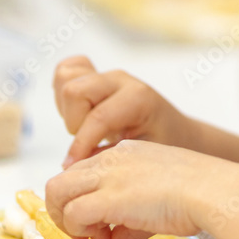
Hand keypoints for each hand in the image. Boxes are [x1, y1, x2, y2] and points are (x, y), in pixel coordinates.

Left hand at [44, 140, 231, 238]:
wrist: (212, 189)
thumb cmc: (199, 193)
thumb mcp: (159, 199)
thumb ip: (130, 223)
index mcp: (125, 153)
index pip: (83, 172)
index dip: (84, 200)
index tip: (101, 223)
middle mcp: (111, 159)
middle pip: (62, 179)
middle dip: (65, 211)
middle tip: (87, 234)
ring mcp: (108, 176)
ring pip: (57, 191)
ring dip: (67, 221)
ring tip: (92, 238)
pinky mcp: (109, 197)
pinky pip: (73, 214)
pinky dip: (80, 231)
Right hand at [53, 56, 194, 167]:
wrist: (173, 130)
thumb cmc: (161, 144)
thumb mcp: (143, 156)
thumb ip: (110, 157)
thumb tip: (73, 167)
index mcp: (138, 98)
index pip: (97, 116)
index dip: (80, 145)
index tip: (72, 167)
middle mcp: (120, 80)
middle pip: (74, 90)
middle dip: (74, 123)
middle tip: (89, 143)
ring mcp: (106, 75)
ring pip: (66, 77)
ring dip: (67, 108)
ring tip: (83, 128)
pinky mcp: (95, 75)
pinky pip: (66, 71)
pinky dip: (64, 94)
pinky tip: (79, 116)